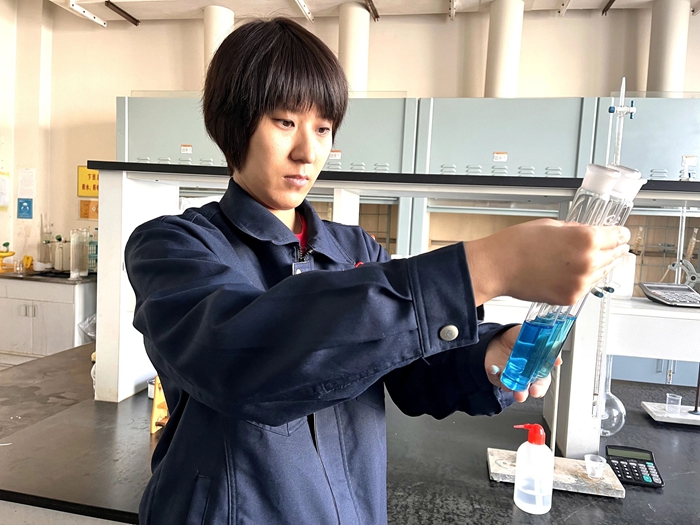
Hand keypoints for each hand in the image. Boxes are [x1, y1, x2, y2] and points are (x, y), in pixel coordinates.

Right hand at [464, 219, 630, 305]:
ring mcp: (580, 282)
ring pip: (602, 274)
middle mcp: (588, 262)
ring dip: (600, 266)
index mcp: (586, 239)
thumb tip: (588, 234)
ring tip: (590, 261)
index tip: (622, 234)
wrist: (498, 266)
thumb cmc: (517, 244)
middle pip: (614, 255)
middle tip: (614, 247)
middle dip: (614, 249)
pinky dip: (583, 280)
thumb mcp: (552, 225)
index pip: (618, 236)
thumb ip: (575, 230)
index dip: (621, 234)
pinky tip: (574, 273)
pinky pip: (585, 287)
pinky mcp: (570, 297)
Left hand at [484, 325, 561, 402]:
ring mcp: (509, 376)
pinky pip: (494, 376)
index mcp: (536, 370)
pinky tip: (494, 368)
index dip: (539, 389)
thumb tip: (558, 359)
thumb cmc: (521, 340)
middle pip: (524, 390)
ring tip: (506, 383)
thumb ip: (547, 348)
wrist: (502, 337)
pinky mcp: (496, 374)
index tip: (536, 391)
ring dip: (507, 386)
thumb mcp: (535, 339)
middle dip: (522, 394)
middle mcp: (523, 377)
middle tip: (521, 395)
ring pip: (508, 386)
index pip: (540, 384)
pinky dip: (493, 372)